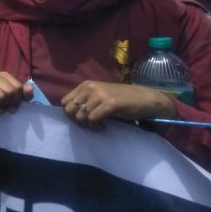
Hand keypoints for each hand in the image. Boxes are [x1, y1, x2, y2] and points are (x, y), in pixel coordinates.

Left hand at [61, 81, 177, 128]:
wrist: (145, 98)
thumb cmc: (122, 99)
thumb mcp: (99, 96)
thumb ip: (86, 100)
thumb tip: (70, 114)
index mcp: (86, 85)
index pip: (65, 102)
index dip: (70, 113)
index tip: (82, 119)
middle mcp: (90, 87)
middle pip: (69, 109)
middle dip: (76, 121)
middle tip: (89, 124)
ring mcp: (100, 95)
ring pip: (80, 116)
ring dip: (88, 125)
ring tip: (98, 125)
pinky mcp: (110, 104)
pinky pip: (93, 119)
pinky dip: (96, 126)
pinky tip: (104, 126)